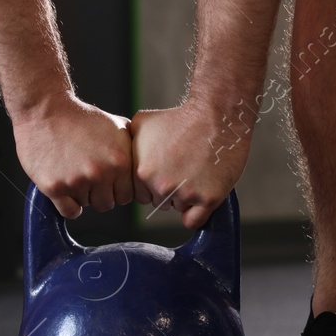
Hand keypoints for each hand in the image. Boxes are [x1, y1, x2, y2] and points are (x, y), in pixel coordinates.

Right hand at [13, 94, 132, 218]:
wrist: (44, 110)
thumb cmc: (79, 117)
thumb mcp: (115, 125)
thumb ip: (132, 147)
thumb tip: (146, 162)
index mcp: (119, 161)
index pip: (126, 195)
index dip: (115, 188)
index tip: (105, 179)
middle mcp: (101, 173)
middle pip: (107, 203)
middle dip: (98, 192)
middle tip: (86, 174)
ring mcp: (77, 181)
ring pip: (87, 205)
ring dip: (81, 194)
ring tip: (73, 172)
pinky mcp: (55, 187)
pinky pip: (69, 211)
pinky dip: (67, 204)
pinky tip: (65, 187)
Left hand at [130, 102, 249, 228]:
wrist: (216, 115)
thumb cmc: (181, 118)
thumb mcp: (141, 124)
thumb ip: (128, 145)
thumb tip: (120, 158)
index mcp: (141, 172)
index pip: (141, 194)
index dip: (153, 184)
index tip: (166, 170)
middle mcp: (160, 185)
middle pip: (159, 202)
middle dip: (170, 190)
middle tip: (184, 169)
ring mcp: (184, 194)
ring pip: (179, 209)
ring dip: (186, 197)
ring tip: (196, 172)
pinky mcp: (208, 199)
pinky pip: (195, 221)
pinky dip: (197, 213)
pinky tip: (201, 196)